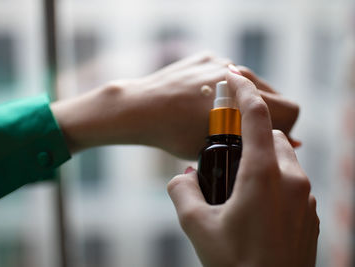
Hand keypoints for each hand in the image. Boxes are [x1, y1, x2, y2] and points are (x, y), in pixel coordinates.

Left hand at [52, 52, 299, 157]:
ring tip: (222, 116)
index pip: (291, 111)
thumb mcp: (217, 147)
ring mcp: (222, 62)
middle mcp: (239, 75)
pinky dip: (226, 88)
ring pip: (252, 82)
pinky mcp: (207, 57)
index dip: (285, 129)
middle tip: (246, 131)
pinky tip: (204, 100)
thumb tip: (292, 143)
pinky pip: (229, 73)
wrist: (140, 107)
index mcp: (245, 100)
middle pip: (276, 95)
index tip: (267, 139)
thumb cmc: (175, 134)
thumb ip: (254, 142)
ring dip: (246, 100)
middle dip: (268, 115)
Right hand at [167, 71, 318, 265]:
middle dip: (250, 136)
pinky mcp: (310, 214)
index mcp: (263, 175)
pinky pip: (294, 183)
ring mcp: (306, 197)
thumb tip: (181, 178)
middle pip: (272, 138)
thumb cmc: (235, 263)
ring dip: (264, 160)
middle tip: (228, 154)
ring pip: (285, 160)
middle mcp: (292, 179)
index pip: (255, 117)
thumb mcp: (196, 226)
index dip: (243, 92)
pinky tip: (256, 207)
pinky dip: (276, 181)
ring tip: (240, 185)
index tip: (232, 77)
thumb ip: (182, 192)